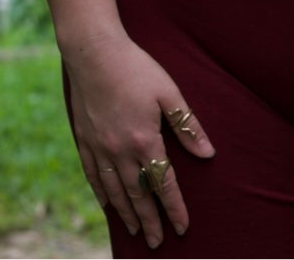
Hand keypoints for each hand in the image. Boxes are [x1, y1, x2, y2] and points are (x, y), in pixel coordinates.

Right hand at [63, 31, 214, 247]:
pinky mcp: (84, 140)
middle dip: (150, 220)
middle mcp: (120, 151)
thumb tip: (208, 154)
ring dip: (127, 213)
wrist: (94, 52)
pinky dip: (102, 194)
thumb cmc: (136, 68)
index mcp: (145, 140)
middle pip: (138, 194)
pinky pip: (93, 176)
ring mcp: (100, 147)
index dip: (174, 207)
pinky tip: (108, 205)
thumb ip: (187, 126)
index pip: (163, 183)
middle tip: (157, 242)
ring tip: (136, 231)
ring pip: (115, 191)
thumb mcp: (169, 92)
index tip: (182, 227)